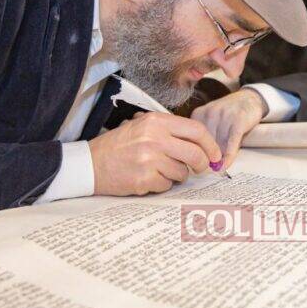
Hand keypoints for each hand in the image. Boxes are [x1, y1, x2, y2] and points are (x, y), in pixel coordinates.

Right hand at [88, 112, 221, 195]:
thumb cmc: (119, 145)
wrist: (90, 163)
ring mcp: (150, 159)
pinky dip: (161, 185)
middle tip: (200, 168)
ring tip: (159, 169)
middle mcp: (155, 138)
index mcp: (156, 121)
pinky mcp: (144, 179)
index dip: (211, 144)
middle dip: (202, 164)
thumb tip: (201, 143)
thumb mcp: (142, 125)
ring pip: (182, 173)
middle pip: (195, 154)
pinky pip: (167, 185)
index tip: (215, 154)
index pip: (196, 130)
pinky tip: (147, 178)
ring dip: (176, 175)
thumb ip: (170, 130)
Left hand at [191, 88, 267, 170]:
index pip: (191, 138)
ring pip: (218, 144)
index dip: (194, 153)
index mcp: (198, 113)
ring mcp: (224, 116)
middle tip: (209, 167)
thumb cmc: (229, 114)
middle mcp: (210, 113)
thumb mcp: (212, 122)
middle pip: (204, 143)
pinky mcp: (239, 120)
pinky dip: (228, 156)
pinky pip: (231, 142)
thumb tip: (201, 162)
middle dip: (207, 157)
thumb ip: (204, 138)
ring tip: (219, 166)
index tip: (195, 164)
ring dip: (218, 158)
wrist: (249, 98)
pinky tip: (225, 165)